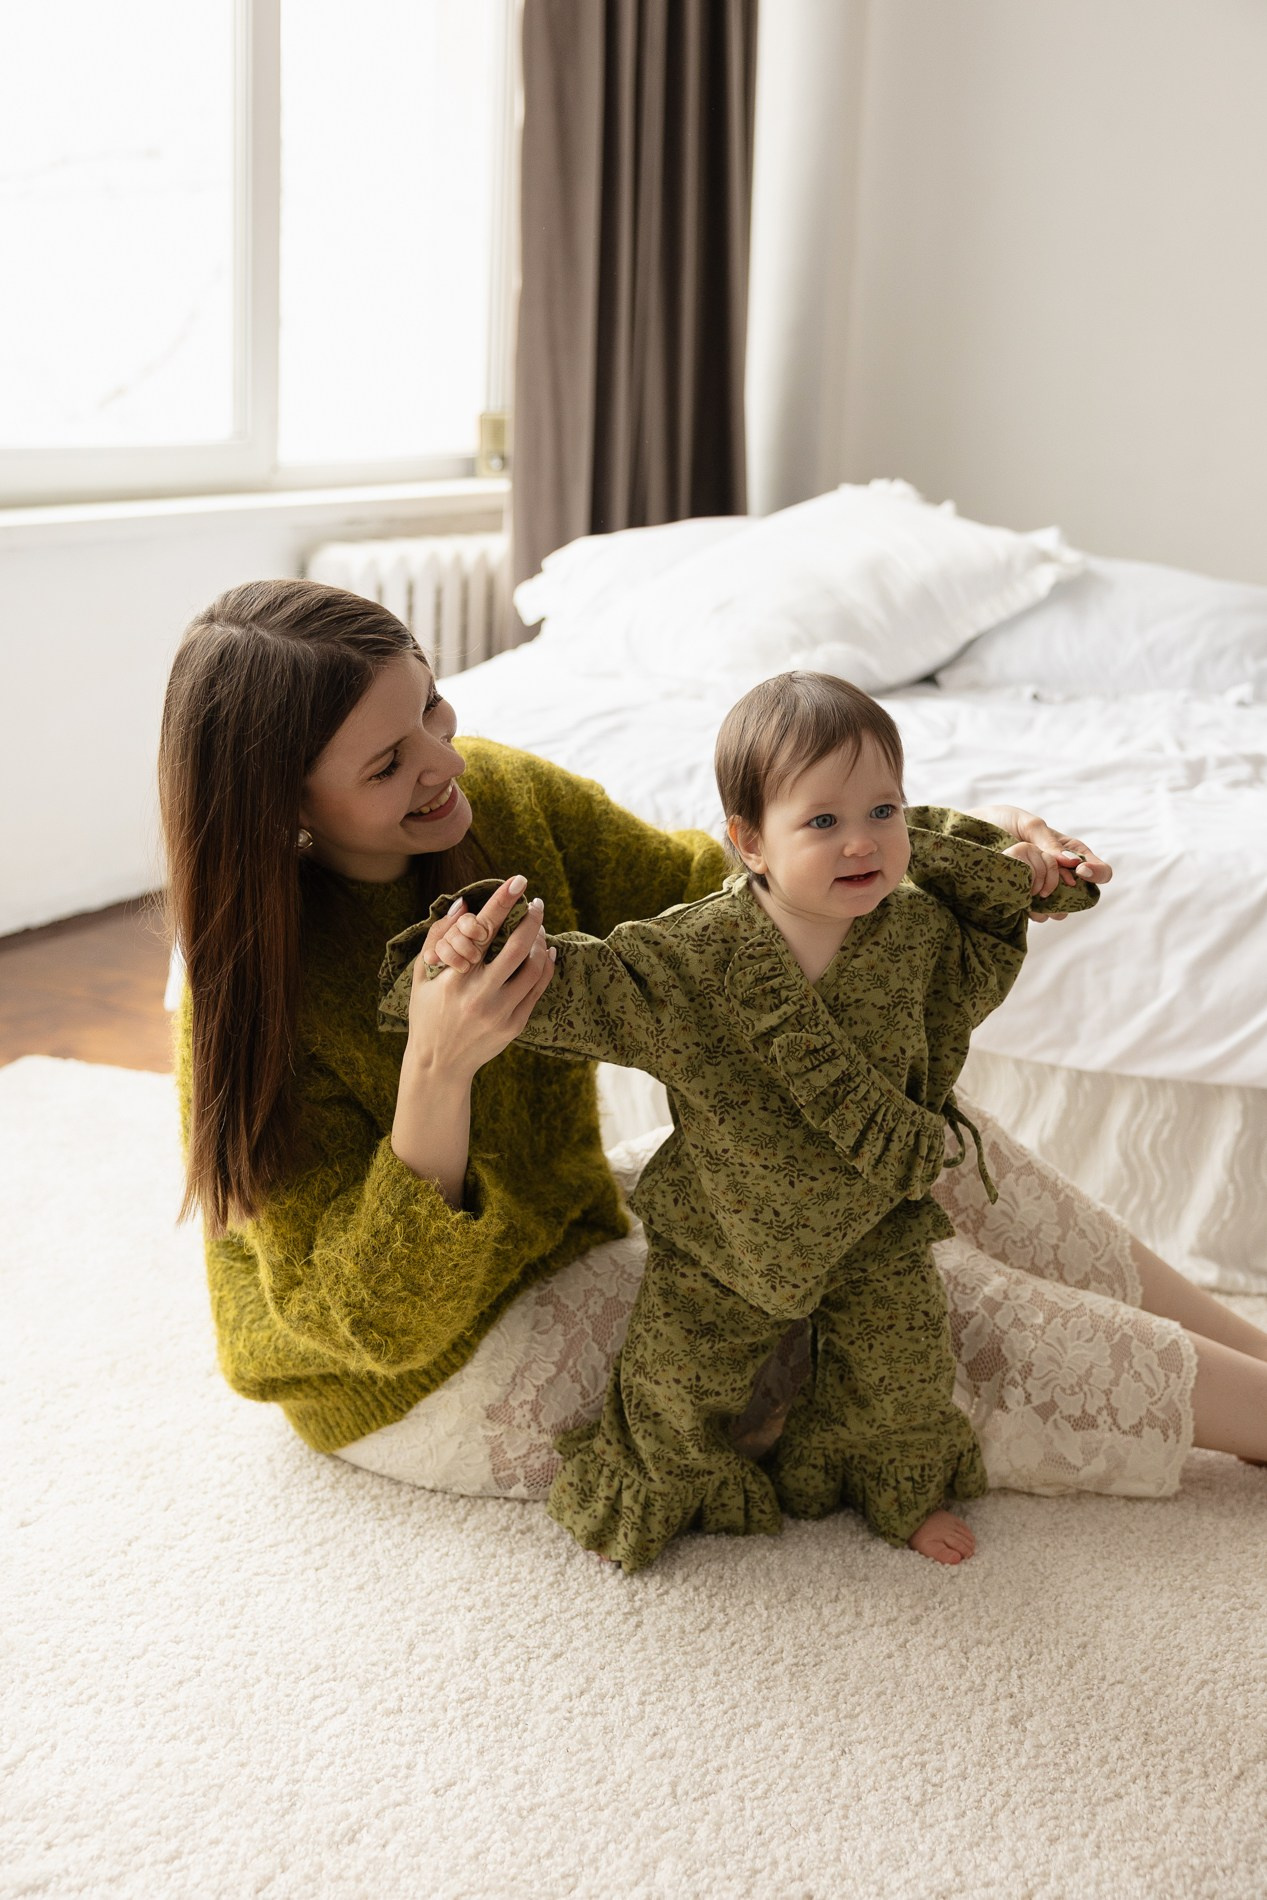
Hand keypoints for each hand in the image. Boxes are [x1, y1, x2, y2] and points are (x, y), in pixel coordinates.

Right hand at [405, 878, 555, 1078]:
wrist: (439, 1065)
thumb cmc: (426, 1015)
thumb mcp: (422, 977)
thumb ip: (437, 938)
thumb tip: (463, 905)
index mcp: (455, 977)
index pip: (483, 930)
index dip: (502, 902)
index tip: (519, 881)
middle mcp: (480, 993)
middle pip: (517, 946)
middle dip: (532, 919)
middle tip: (537, 903)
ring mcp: (500, 1011)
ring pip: (533, 967)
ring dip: (540, 942)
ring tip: (538, 929)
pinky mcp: (514, 1025)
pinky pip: (538, 988)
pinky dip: (545, 966)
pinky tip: (545, 952)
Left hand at [908, 1508, 975, 1564]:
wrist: (913, 1518)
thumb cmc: (919, 1537)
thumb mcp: (927, 1549)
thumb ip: (943, 1555)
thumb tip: (958, 1559)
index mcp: (945, 1538)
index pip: (961, 1549)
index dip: (964, 1556)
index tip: (963, 1561)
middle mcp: (950, 1530)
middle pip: (965, 1542)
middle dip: (969, 1551)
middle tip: (969, 1558)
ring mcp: (952, 1522)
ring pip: (967, 1535)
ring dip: (970, 1544)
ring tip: (970, 1551)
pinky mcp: (951, 1517)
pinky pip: (965, 1526)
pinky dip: (968, 1534)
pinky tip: (968, 1539)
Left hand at [972, 804, 1111, 922]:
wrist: (967, 834)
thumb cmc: (1002, 822)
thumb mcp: (1028, 824)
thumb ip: (1049, 841)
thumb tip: (1071, 861)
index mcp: (1067, 851)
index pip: (1097, 869)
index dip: (1097, 873)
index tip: (1080, 872)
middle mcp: (1058, 873)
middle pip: (1082, 896)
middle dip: (1072, 898)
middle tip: (1051, 890)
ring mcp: (1041, 888)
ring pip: (1060, 910)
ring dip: (1053, 909)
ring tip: (1036, 899)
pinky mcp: (1022, 900)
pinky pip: (1037, 915)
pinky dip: (1034, 913)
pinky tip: (1024, 906)